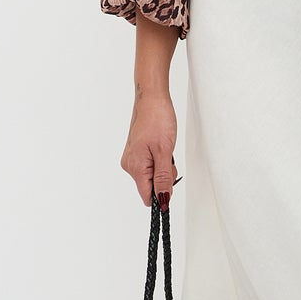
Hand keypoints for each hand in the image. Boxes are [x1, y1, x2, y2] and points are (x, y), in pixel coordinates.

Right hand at [121, 88, 181, 209]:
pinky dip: (158, 160)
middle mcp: (129, 165)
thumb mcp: (165, 152)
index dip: (161, 195)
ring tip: (164, 149)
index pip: (147, 196)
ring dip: (162, 168)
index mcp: (135, 167)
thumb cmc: (157, 119)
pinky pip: (149, 166)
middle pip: (150, 186)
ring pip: (151, 176)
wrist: (151, 99)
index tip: (171, 183)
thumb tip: (163, 200)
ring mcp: (131, 158)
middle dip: (164, 177)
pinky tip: (160, 147)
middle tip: (169, 158)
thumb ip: (163, 178)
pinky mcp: (135, 152)